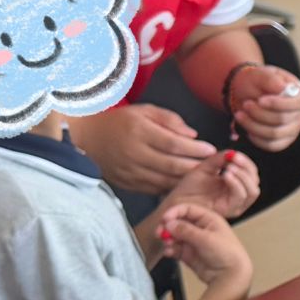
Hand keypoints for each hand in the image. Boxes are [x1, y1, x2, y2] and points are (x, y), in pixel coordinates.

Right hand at [71, 104, 214, 193]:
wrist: (86, 138)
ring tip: (202, 176)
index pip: (172, 144)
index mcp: (139, 131)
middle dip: (195, 167)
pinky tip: (183, 184)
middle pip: (171, 165)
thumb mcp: (144, 110)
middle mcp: (133, 153)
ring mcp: (129, 171)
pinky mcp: (126, 183)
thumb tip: (192, 135)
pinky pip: (153, 189)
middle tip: (212, 166)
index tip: (211, 150)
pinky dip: (170, 188)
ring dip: (185, 180)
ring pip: (164, 181)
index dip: (194, 149)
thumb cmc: (120, 122)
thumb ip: (169, 120)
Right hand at [158, 203, 251, 290]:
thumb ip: (186, 230)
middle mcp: (201, 228)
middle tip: (159, 232)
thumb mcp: (206, 239)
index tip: (164, 219)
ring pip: (175, 236)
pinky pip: (176, 249)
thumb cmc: (226, 254)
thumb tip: (169, 223)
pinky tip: (169, 252)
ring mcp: (194, 241)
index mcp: (209, 219)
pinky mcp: (189, 254)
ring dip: (168, 238)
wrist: (230, 276)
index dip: (175, 212)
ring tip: (167, 244)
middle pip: (179, 222)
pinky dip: (170, 250)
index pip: (188, 209)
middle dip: (168, 226)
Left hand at [164, 149, 259, 219]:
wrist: (177, 203)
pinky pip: (240, 197)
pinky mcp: (230, 210)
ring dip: (243, 176)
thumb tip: (232, 152)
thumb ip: (219, 159)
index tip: (234, 154)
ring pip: (253, 190)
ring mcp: (235, 204)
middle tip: (234, 159)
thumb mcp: (205, 168)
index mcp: (235, 184)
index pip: (251, 172)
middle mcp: (238, 195)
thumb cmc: (188, 189)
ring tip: (229, 168)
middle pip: (255, 180)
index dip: (246, 162)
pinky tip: (225, 175)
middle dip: (246, 167)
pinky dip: (236, 184)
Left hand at [227, 64, 299, 151]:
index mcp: (298, 96)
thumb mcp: (261, 74)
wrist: (248, 92)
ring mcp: (291, 130)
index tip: (260, 100)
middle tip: (245, 104)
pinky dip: (255, 137)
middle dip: (259, 113)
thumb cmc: (257, 82)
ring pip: (273, 134)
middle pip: (281, 120)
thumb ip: (271, 79)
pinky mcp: (281, 141)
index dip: (277, 104)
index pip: (295, 104)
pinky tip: (246, 126)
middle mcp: (298, 114)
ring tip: (240, 114)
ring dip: (253, 125)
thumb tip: (282, 89)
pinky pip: (270, 145)